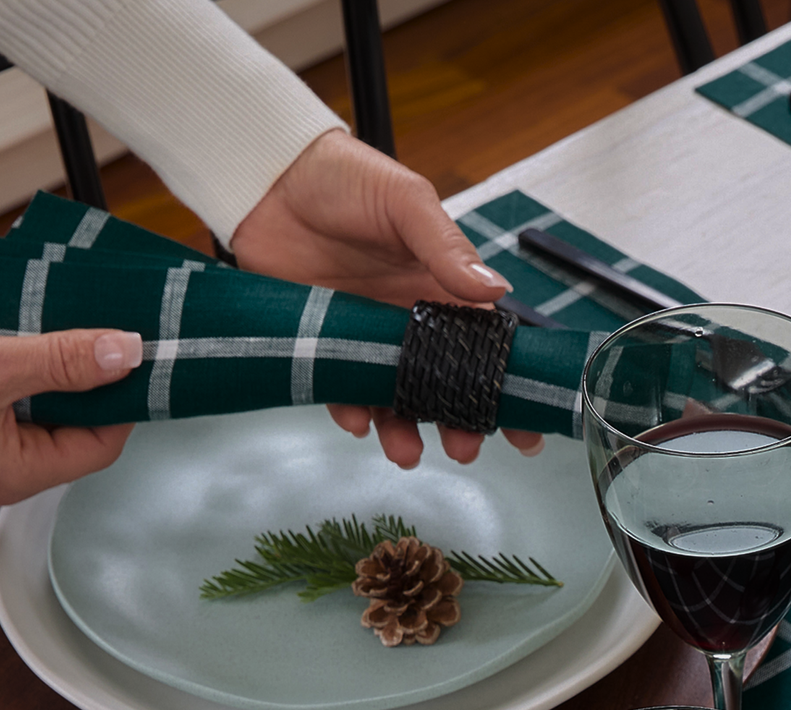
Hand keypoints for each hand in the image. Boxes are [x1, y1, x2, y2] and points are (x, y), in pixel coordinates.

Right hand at [0, 326, 140, 503]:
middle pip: (73, 437)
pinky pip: (10, 418)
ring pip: (41, 424)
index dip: (121, 405)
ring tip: (61, 344)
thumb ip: (64, 362)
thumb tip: (126, 354)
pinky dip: (22, 388)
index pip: (100, 448)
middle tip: (99, 347)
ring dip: (54, 386)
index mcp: (18, 476)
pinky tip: (22, 355)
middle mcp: (3, 479)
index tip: (131, 365)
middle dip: (88, 393)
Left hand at [229, 129, 544, 469]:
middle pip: (444, 385)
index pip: (487, 346)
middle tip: (464, 449)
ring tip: (407, 452)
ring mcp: (369, 335)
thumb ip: (448, 248)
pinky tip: (358, 420)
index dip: (506, 385)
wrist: (266, 175)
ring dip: (405, 429)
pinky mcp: (326, 342)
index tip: (524, 426)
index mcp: (443, 288)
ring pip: (395, 396)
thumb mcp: (406, 203)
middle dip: (458, 423)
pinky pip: (341, 387)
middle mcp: (411, 319)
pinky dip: (351, 409)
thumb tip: (495, 290)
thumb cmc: (344, 177)